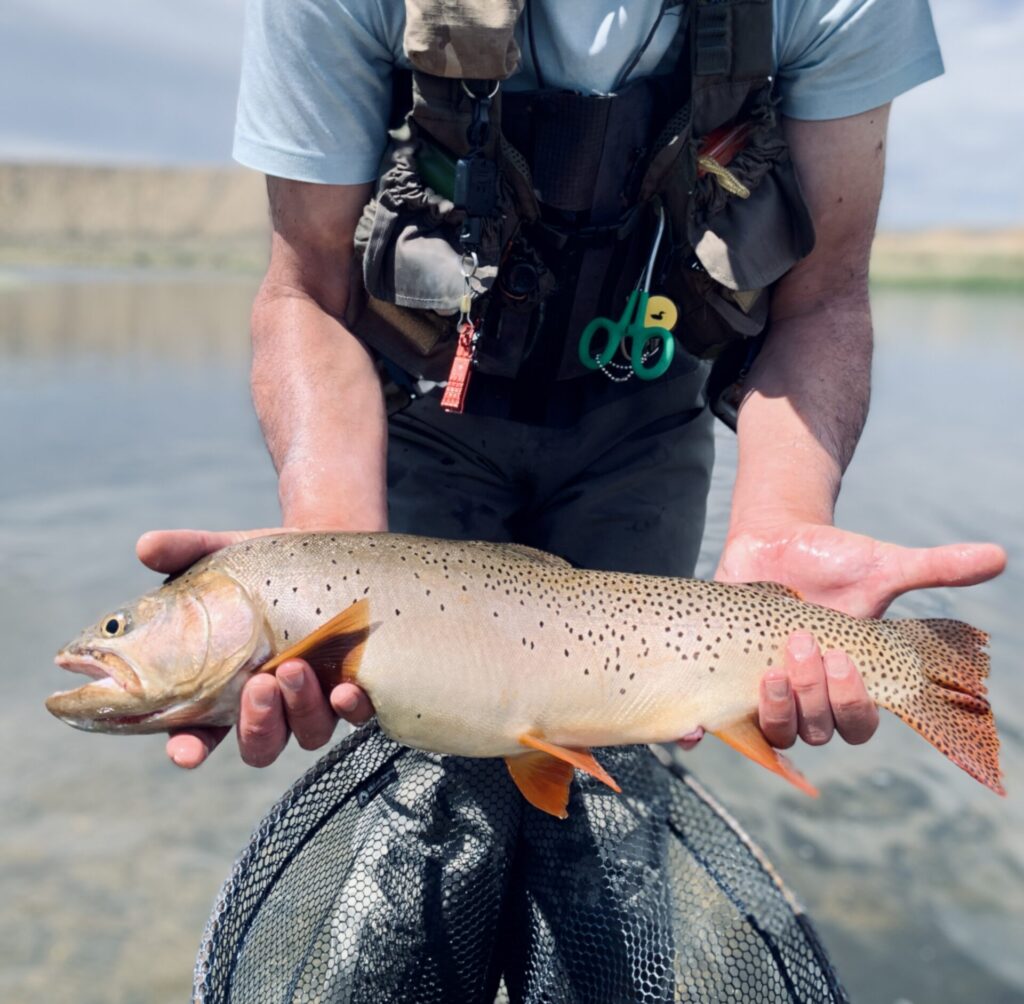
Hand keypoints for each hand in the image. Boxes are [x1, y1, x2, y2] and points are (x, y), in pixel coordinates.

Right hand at [136, 528, 375, 768]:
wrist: (325, 548)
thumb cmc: (260, 564)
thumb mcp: (220, 554)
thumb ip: (182, 552)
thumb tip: (147, 546)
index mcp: (221, 688)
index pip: (198, 735)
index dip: (190, 748)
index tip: (185, 752)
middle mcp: (270, 705)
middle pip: (260, 744)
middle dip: (257, 723)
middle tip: (256, 684)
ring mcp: (314, 700)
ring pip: (307, 732)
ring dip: (300, 708)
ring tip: (294, 667)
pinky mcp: (352, 685)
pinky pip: (355, 713)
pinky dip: (350, 708)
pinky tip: (346, 689)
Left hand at [715, 521, 1005, 748]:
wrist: (773, 541)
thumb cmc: (833, 560)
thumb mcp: (881, 565)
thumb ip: (935, 569)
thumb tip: (999, 556)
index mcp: (847, 683)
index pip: (858, 724)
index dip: (853, 706)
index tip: (846, 660)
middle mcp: (807, 696)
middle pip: (816, 730)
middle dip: (813, 695)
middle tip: (803, 647)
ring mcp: (762, 691)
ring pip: (773, 730)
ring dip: (774, 708)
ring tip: (769, 667)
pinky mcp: (722, 680)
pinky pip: (710, 723)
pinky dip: (699, 734)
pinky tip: (692, 728)